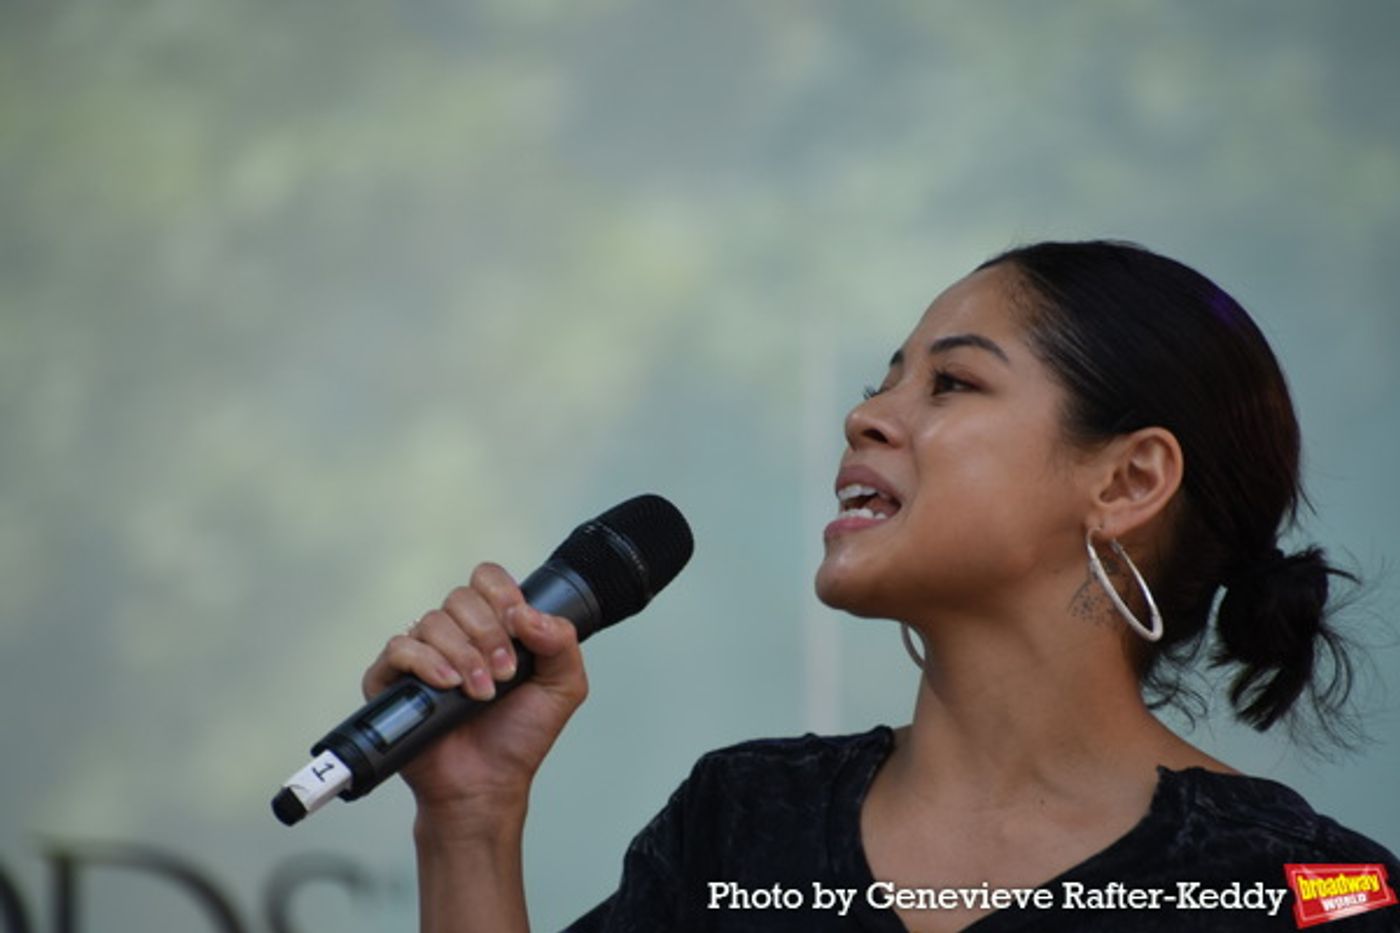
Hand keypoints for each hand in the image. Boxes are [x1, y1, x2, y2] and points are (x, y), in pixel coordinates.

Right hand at [361, 562, 588, 825]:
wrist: (487, 784)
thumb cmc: (518, 738)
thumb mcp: (562, 686)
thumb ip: (561, 642)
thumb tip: (530, 614)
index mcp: (491, 626)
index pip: (487, 579)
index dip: (503, 595)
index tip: (519, 627)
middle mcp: (455, 635)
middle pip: (461, 598)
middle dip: (489, 634)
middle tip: (505, 673)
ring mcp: (421, 655)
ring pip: (433, 622)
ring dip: (464, 655)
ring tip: (481, 693)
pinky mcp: (391, 680)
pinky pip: (400, 649)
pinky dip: (427, 663)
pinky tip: (449, 686)